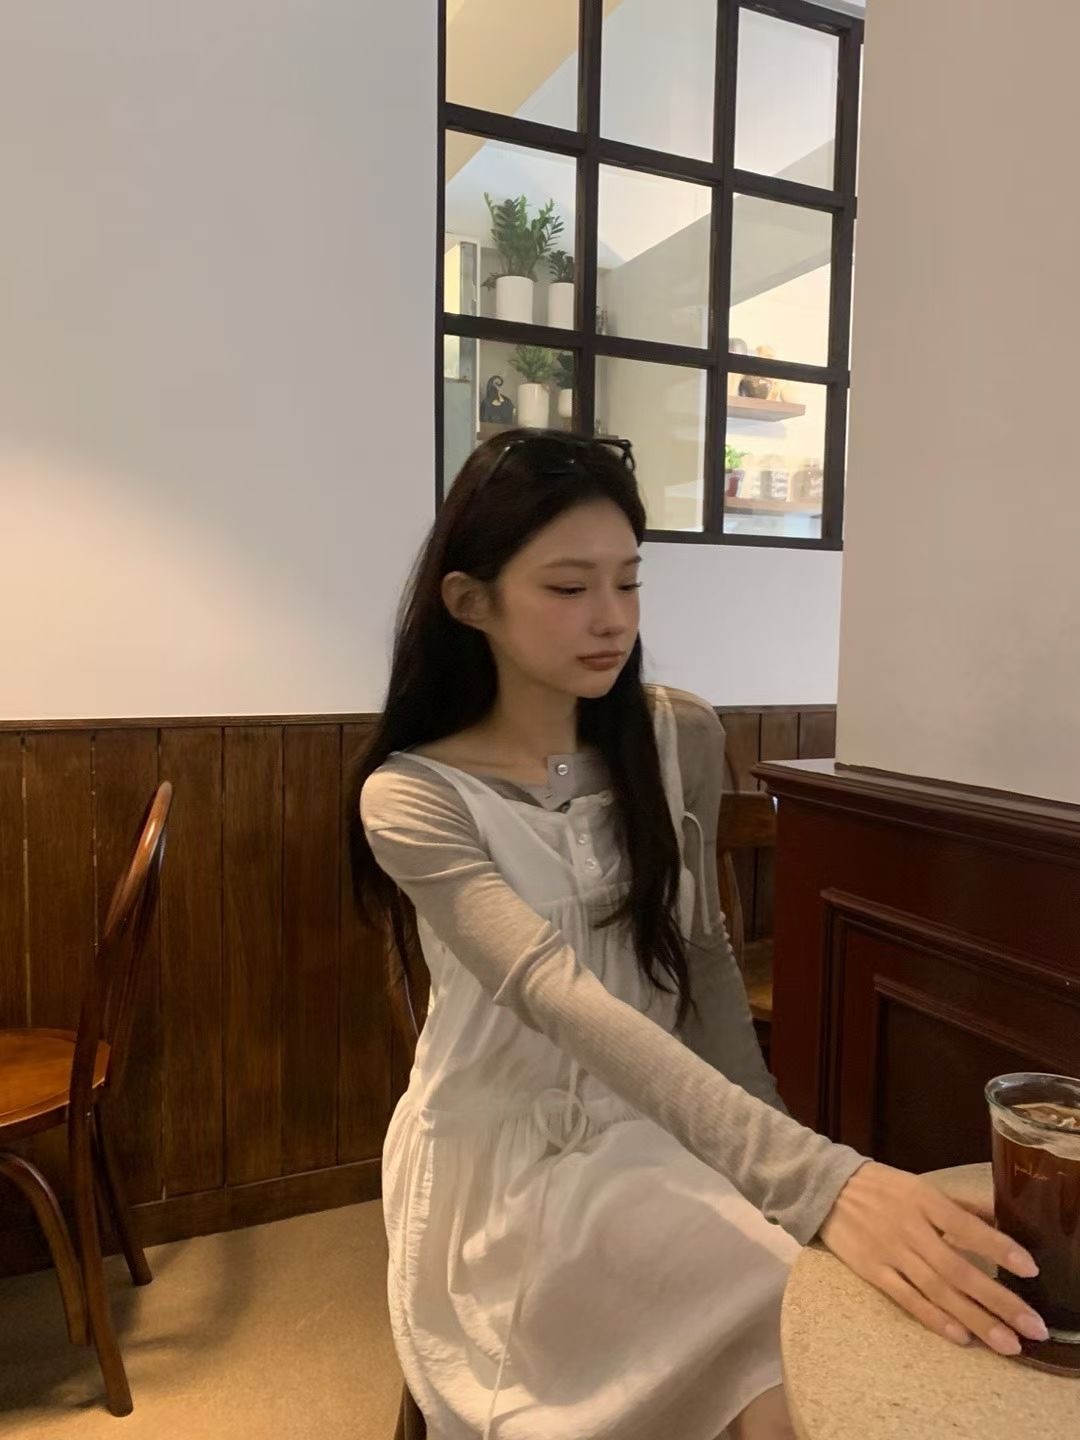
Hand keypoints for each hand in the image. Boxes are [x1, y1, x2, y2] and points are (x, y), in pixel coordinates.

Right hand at [819, 1161, 1048, 1355]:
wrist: (824, 1189)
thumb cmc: (881, 1187)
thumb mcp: (920, 1186)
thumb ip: (959, 1205)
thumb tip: (1000, 1218)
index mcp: (923, 1200)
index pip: (966, 1226)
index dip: (998, 1247)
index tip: (1030, 1269)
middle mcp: (909, 1228)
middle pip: (957, 1269)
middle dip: (998, 1300)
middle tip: (1031, 1326)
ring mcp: (890, 1253)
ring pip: (937, 1291)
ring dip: (974, 1319)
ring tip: (1006, 1343)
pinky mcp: (871, 1271)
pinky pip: (907, 1299)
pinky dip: (933, 1318)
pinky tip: (960, 1336)